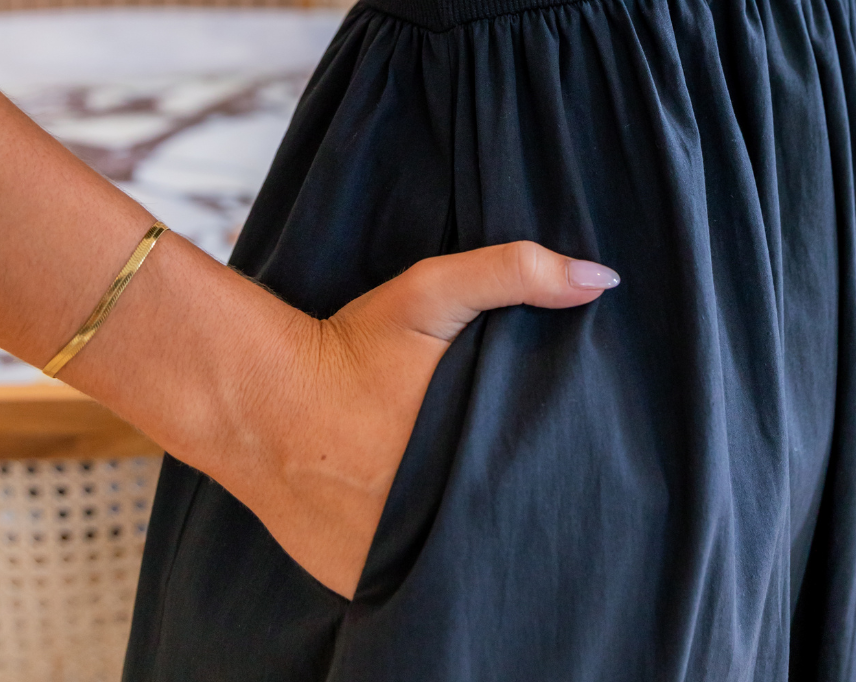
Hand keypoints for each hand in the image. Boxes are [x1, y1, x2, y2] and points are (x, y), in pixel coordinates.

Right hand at [214, 242, 619, 598]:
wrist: (254, 398)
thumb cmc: (349, 347)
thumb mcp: (431, 294)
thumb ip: (513, 273)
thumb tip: (601, 279)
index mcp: (469, 464)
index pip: (538, 482)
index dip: (553, 468)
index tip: (550, 446)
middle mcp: (435, 525)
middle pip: (499, 520)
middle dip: (508, 497)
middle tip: (502, 463)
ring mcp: (394, 563)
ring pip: (455, 554)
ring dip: (463, 530)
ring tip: (464, 490)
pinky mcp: (359, 583)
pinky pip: (408, 576)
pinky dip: (417, 553)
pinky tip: (418, 517)